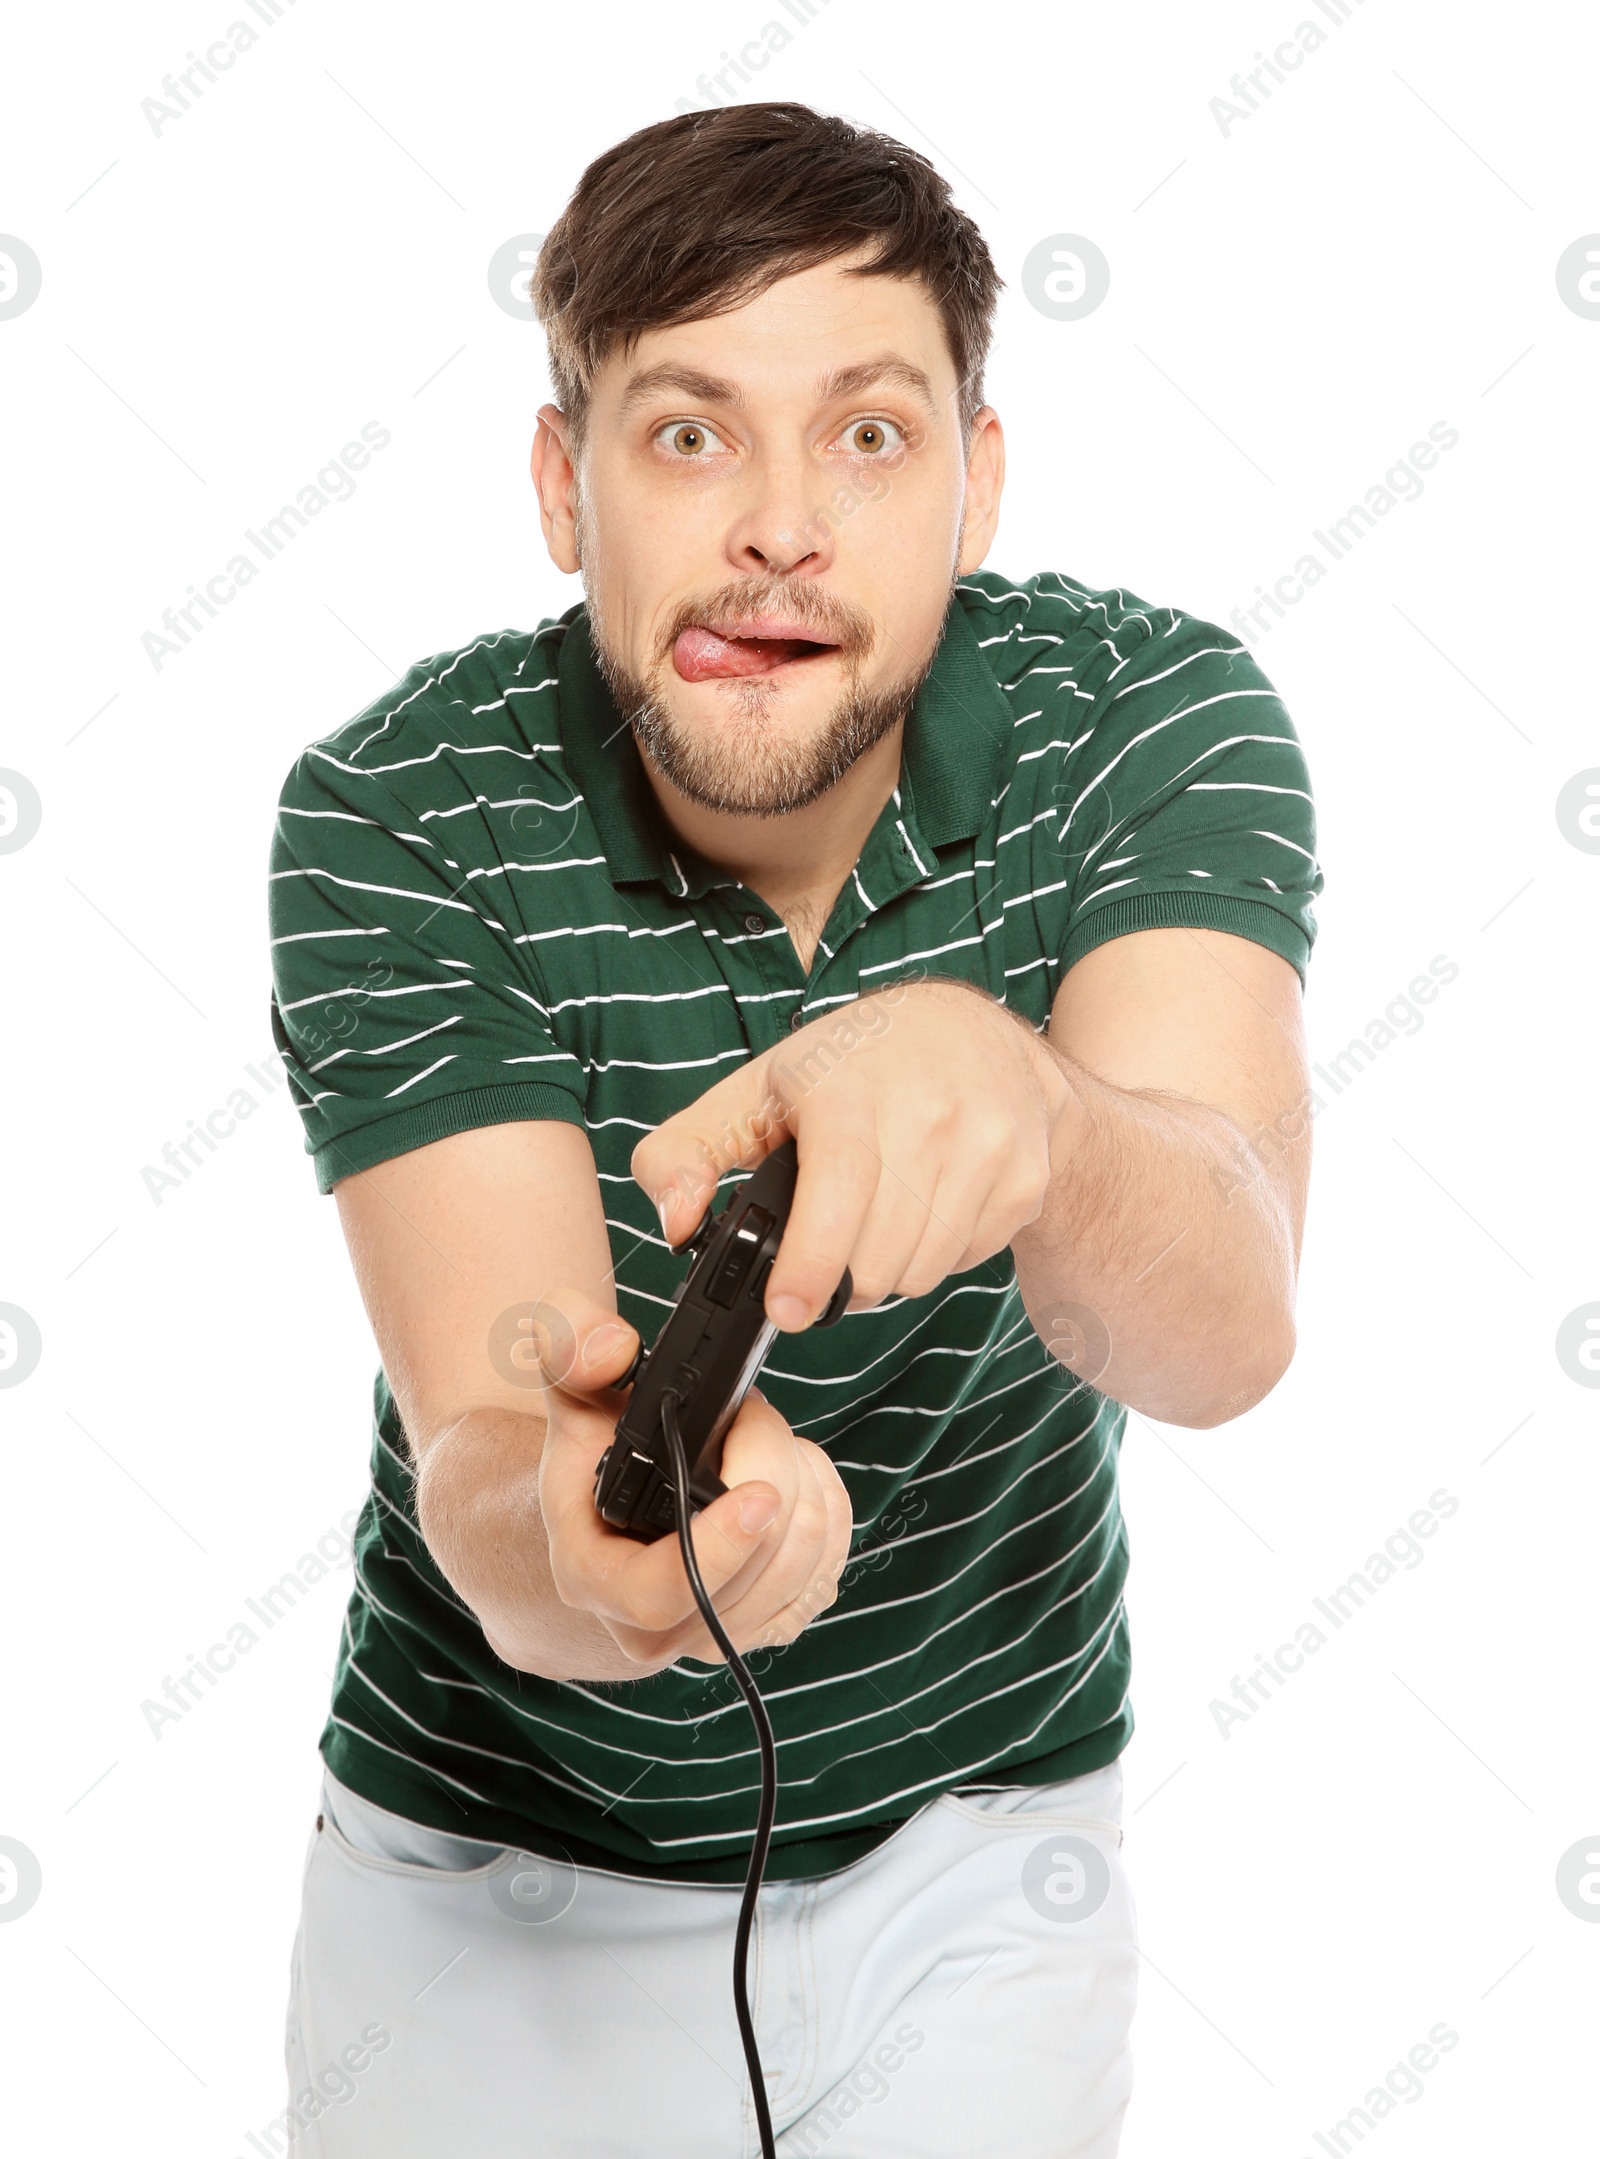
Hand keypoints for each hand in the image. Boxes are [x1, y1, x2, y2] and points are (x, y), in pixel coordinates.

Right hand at [534, 1289, 853, 1668]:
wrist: (609, 1518)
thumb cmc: (590, 1455)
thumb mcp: (569, 1392)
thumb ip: (570, 1347)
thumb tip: (611, 1350)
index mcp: (593, 1578)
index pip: (661, 1594)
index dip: (720, 1549)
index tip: (761, 1495)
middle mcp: (653, 1627)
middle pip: (756, 1566)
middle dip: (774, 1470)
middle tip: (752, 1414)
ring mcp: (715, 1635)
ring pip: (803, 1568)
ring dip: (805, 1487)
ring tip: (769, 1442)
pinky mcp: (767, 1626)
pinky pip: (827, 1573)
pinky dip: (828, 1513)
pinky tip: (796, 1478)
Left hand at [632, 980, 1080, 1331]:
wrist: (974, 1031)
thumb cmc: (853, 1064)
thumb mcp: (756, 1089)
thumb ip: (688, 1153)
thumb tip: (676, 1223)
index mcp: (851, 1087)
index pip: (839, 1188)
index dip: (811, 1262)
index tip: (788, 1309)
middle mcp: (929, 1110)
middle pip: (876, 1254)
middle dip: (837, 1275)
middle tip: (824, 1248)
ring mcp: (987, 1144)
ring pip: (919, 1270)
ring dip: (885, 1270)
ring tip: (873, 1220)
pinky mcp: (1025, 1176)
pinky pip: (964, 1261)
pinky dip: (934, 1254)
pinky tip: (923, 1205)